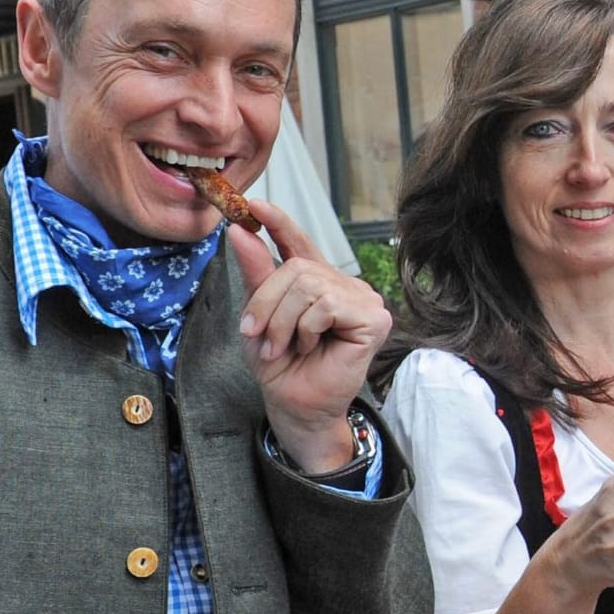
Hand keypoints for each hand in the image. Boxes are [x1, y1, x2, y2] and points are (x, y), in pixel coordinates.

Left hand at [228, 197, 391, 471]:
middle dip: (267, 301)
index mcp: (318, 283)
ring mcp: (363, 299)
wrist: (296, 407)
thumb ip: (256, 274)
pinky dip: (306, 328)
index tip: (252, 206)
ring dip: (283, 321)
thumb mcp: (259, 316)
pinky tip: (309, 346)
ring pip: (309, 285)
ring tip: (282, 347)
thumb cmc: (282, 367)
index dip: (278, 222)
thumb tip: (239, 231)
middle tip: (255, 332)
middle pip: (297, 267)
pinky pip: (327, 305)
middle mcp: (344, 285)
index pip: (299, 242)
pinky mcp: (374, 318)